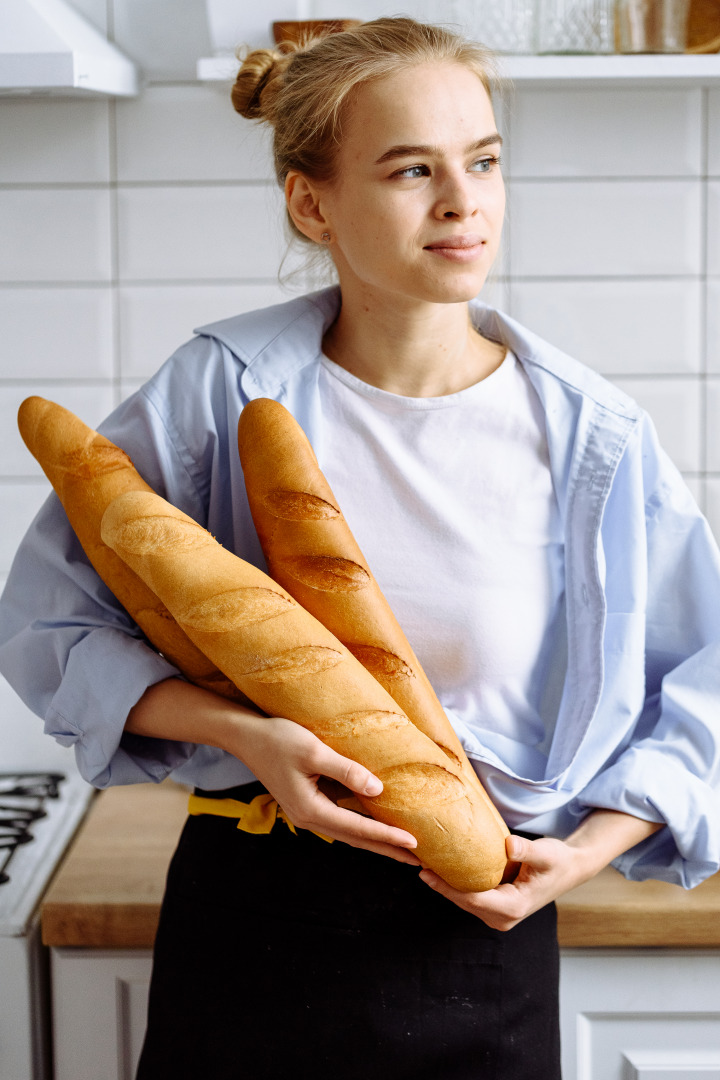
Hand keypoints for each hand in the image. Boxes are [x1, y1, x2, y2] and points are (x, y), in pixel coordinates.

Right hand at [232, 714, 420, 864]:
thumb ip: (346, 771)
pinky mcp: (307, 803)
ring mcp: (307, 813)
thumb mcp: (314, 751)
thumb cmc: (278, 739)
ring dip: (376, 840)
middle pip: (356, 838)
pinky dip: (361, 826)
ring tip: (402, 848)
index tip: (414, 844)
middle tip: (419, 859)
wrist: (247, 737)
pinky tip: (375, 824)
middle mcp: (309, 818)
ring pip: (348, 832)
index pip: (358, 828)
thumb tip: (378, 791)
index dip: (388, 836)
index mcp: (311, 809)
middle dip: (387, 849)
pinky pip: (340, 820)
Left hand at [419, 809, 664, 929]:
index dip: (447, 887)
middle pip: (464, 902)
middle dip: (441, 886)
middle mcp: (504, 917)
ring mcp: (500, 915)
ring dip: (446, 886)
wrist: (570, 868)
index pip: (471, 898)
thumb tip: (509, 846)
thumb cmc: (558, 859)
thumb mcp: (545, 852)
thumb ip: (527, 850)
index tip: (426, 872)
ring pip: (465, 901)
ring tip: (423, 865)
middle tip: (417, 864)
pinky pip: (472, 898)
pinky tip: (442, 868)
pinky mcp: (497, 908)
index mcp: (513, 907)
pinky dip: (457, 885)